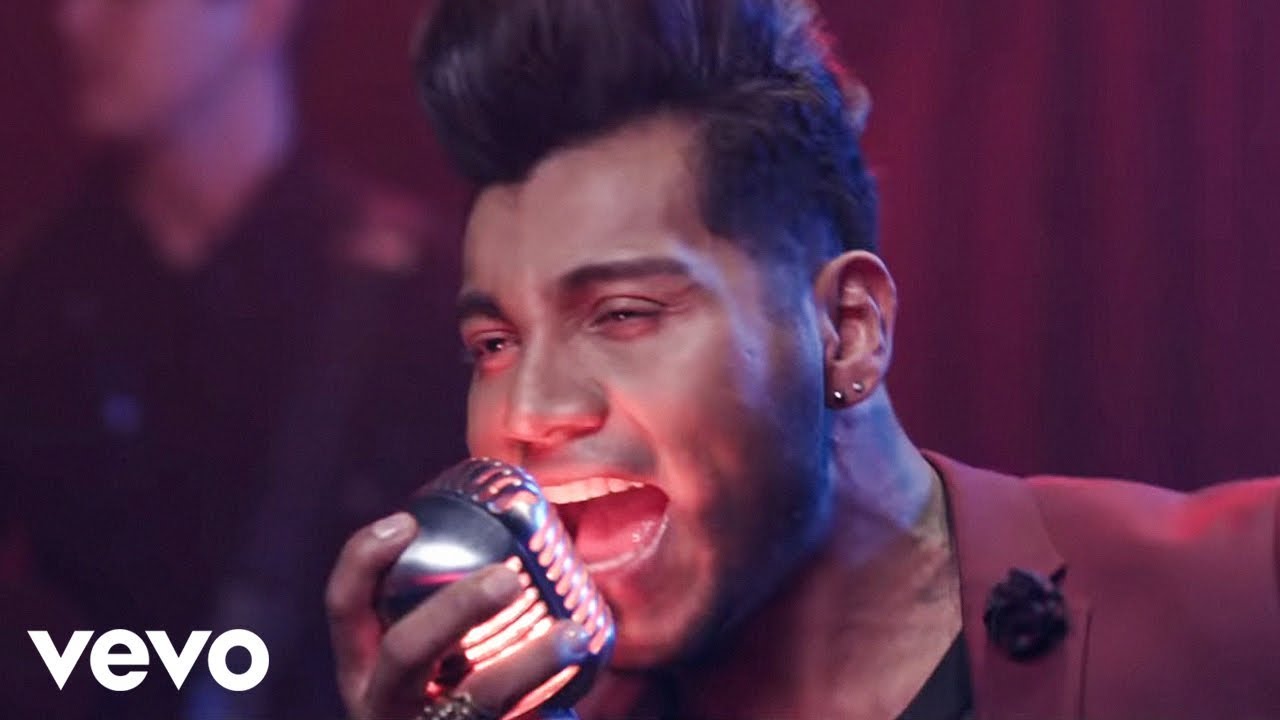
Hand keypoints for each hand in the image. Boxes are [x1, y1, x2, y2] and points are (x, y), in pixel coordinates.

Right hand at [326, 512, 592, 718]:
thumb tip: (518, 520)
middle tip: (508, 578)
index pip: (345, 605)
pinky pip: (508, 719)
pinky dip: (548, 702)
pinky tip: (576, 678)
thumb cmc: (442, 693)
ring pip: (476, 699)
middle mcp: (382, 701)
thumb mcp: (426, 655)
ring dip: (527, 664)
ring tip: (572, 635)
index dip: (365, 560)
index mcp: (364, 665)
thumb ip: (450, 602)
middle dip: (456, 609)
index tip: (407, 522)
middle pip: (406, 650)